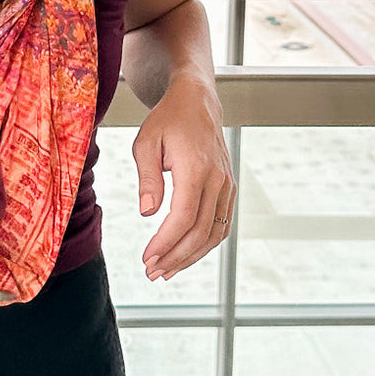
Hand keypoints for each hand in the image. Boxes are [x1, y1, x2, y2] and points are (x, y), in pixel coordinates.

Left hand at [131, 71, 234, 280]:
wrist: (197, 103)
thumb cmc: (167, 120)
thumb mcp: (146, 142)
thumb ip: (147, 177)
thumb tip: (147, 212)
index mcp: (196, 167)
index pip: (184, 217)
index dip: (166, 242)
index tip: (147, 257)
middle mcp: (218, 179)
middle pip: (200, 231)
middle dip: (176, 256)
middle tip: (152, 272)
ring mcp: (227, 185)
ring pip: (214, 233)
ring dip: (190, 256)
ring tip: (165, 270)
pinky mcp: (228, 188)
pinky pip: (221, 223)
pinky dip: (204, 244)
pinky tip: (184, 253)